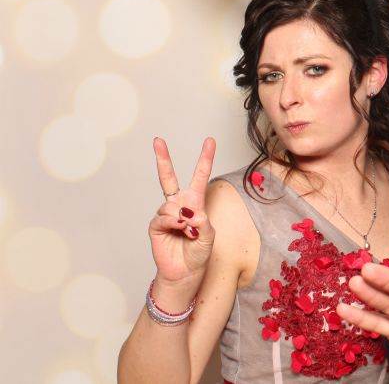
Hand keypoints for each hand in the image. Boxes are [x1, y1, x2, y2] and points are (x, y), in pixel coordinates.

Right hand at [149, 137, 216, 285]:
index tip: (209, 141)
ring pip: (171, 204)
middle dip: (162, 158)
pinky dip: (172, 223)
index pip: (200, 176)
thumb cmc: (199, 253)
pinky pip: (163, 217)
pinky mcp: (156, 225)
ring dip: (181, 218)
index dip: (204, 158)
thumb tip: (186, 211)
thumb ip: (201, 221)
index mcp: (195, 202)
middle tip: (158, 140)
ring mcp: (166, 214)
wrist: (185, 272)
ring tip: (187, 232)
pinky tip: (177, 230)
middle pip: (168, 177)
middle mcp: (179, 204)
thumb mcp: (209, 236)